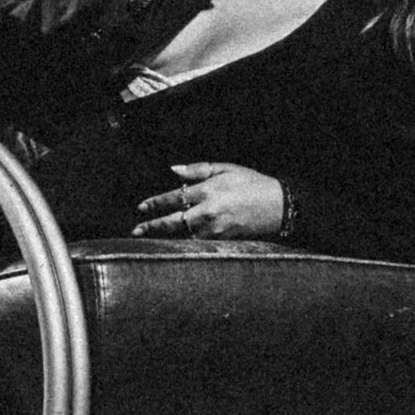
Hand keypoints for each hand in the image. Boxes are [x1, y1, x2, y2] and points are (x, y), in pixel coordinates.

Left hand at [133, 160, 286, 238]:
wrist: (279, 206)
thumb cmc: (253, 183)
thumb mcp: (227, 169)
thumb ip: (198, 170)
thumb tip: (174, 170)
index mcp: (208, 190)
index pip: (174, 197)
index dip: (156, 203)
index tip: (142, 207)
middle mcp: (208, 211)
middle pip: (173, 221)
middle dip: (153, 225)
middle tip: (136, 229)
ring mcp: (215, 229)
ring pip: (183, 235)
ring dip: (165, 237)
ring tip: (148, 239)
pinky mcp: (223, 240)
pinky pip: (197, 243)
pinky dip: (183, 244)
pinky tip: (172, 245)